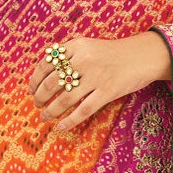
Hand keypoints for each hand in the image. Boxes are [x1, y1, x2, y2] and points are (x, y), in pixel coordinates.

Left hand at [28, 31, 171, 132]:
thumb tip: (45, 75)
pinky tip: (61, 126)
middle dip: (40, 97)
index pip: (47, 63)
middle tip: (37, 104)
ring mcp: (96, 76)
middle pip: (53, 83)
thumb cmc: (112, 54)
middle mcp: (84, 60)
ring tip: (45, 116)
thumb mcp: (89, 46)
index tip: (31, 90)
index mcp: (77, 46)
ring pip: (65, 99)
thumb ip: (69, 55)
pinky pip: (83, 110)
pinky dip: (69, 120)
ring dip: (51, 111)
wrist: (142, 56)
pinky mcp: (108, 92)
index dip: (35, 79)